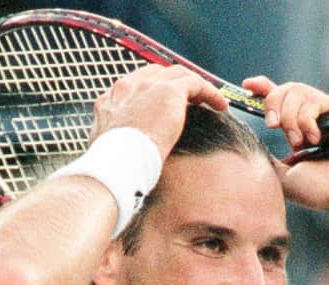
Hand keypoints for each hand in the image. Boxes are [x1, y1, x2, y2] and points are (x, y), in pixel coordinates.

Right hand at [92, 65, 228, 159]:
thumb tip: (121, 150)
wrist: (117, 164)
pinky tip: (221, 105)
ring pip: (179, 75)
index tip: (170, 104)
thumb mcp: (107, 149)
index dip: (156, 91)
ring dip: (197, 87)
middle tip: (193, 100)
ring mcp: (148, 86)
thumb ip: (116, 141)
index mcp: (110, 99)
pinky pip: (196, 83)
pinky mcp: (168, 91)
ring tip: (212, 102)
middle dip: (177, 84)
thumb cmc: (112, 166)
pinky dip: (210, 92)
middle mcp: (127, 86)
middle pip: (159, 74)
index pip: (137, 85)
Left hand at [242, 76, 328, 226]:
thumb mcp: (282, 175)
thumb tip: (248, 142)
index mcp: (298, 129)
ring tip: (300, 143)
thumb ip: (266, 156)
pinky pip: (315, 101)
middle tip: (273, 127)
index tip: (248, 85)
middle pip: (286, 90)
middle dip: (273, 105)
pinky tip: (316, 140)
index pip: (280, 99)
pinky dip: (307, 120)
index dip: (263, 88)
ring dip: (291, 118)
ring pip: (298, 92)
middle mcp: (314, 117)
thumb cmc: (320, 191)